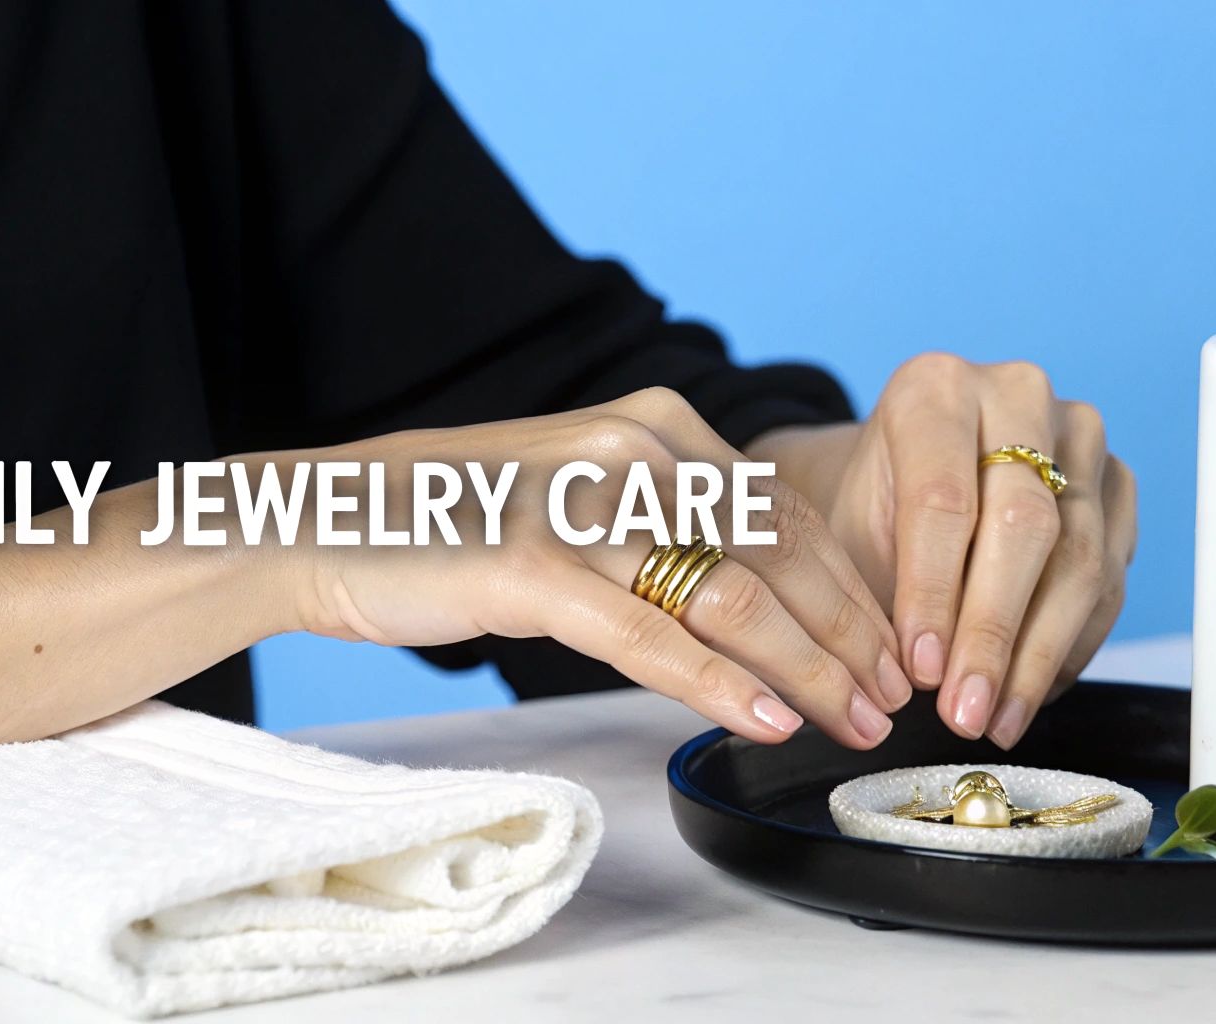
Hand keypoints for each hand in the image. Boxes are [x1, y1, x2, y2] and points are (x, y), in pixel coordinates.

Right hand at [253, 388, 908, 748]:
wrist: (327, 522)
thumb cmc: (459, 522)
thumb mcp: (583, 501)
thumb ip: (668, 531)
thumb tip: (761, 605)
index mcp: (655, 425)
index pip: (786, 512)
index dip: (849, 589)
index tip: (885, 650)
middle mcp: (632, 449)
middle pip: (779, 551)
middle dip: (848, 636)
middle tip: (888, 701)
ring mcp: (583, 502)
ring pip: (731, 594)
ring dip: (806, 668)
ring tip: (850, 723)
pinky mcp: (532, 563)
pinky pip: (651, 634)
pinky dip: (720, 683)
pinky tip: (767, 720)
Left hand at [754, 354, 1136, 748]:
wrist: (905, 475)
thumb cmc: (871, 506)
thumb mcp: (846, 536)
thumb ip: (876, 595)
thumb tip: (918, 678)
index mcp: (934, 389)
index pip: (944, 500)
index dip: (935, 595)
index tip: (923, 671)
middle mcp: (1017, 395)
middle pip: (1025, 527)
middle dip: (994, 635)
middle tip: (965, 711)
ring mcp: (1080, 437)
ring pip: (1082, 557)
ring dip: (1038, 654)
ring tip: (997, 718)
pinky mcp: (1117, 483)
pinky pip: (1112, 576)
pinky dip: (1072, 645)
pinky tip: (1031, 691)